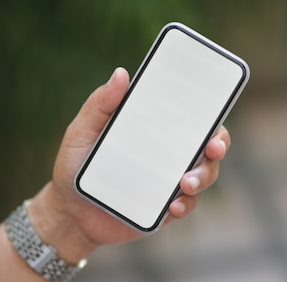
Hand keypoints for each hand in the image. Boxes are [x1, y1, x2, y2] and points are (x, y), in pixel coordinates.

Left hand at [28, 67, 230, 262]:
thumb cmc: (75, 165)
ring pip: (204, 175)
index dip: (209, 111)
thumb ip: (100, 104)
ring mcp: (169, 181)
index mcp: (153, 128)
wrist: (68, 211)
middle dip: (218, 144)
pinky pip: (186, 205)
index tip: (215, 112)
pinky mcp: (165, 208)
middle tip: (212, 148)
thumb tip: (121, 74)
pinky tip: (173, 207)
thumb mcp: (82, 131)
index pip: (189, 115)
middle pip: (207, 144)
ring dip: (203, 177)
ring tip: (185, 184)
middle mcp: (168, 152)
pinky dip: (185, 205)